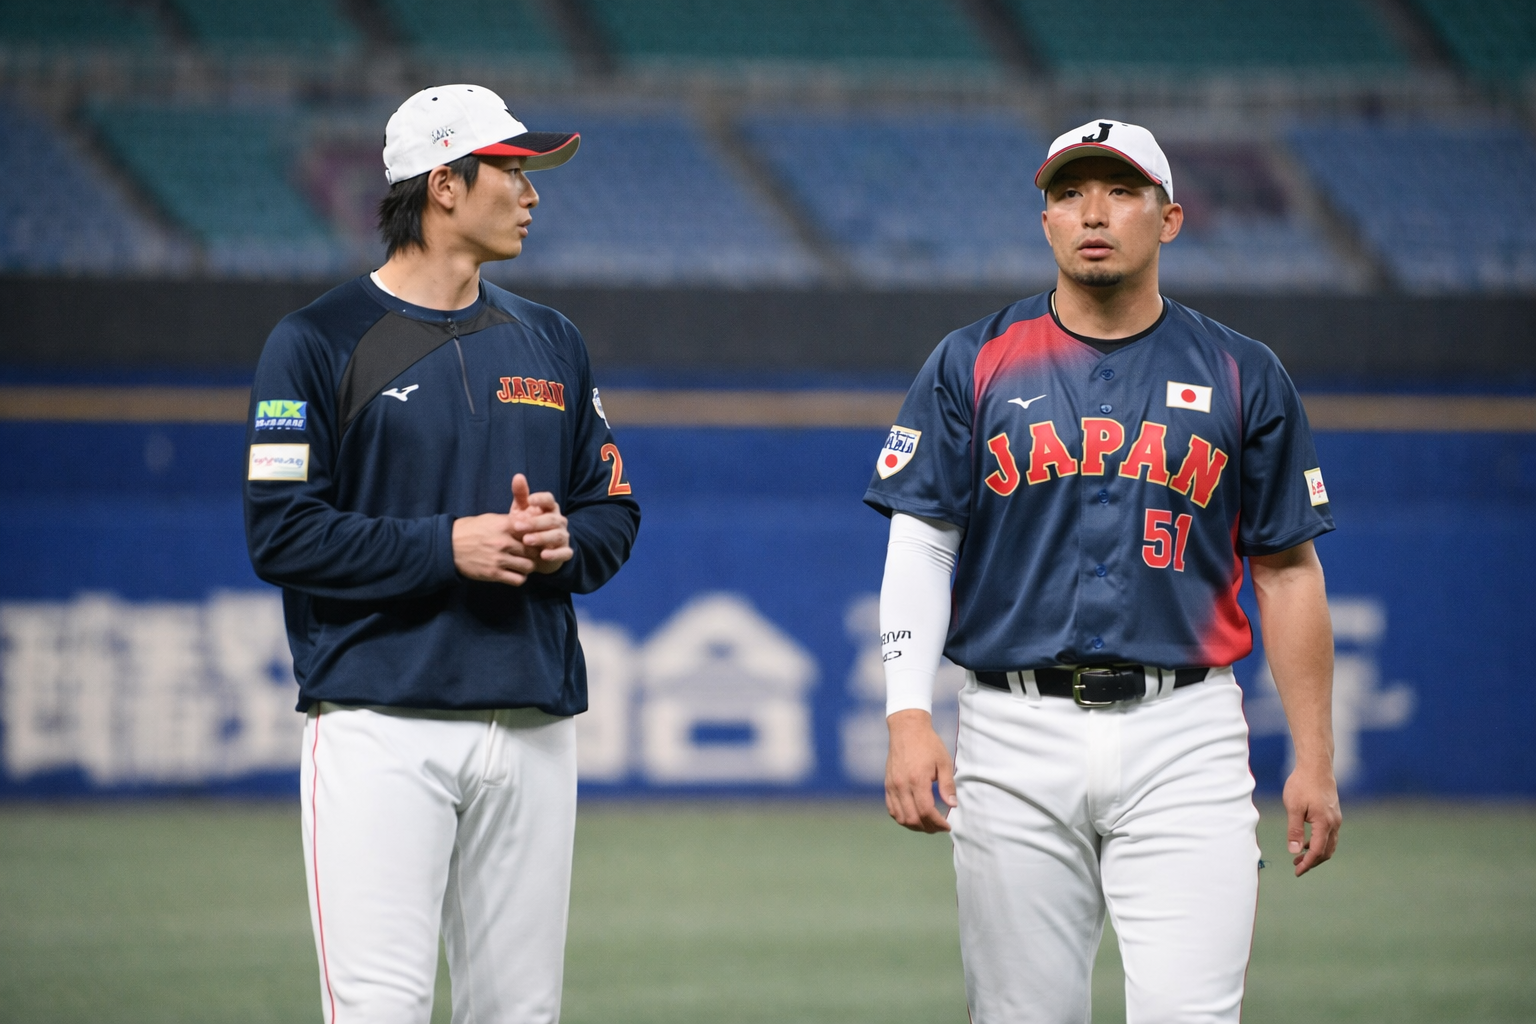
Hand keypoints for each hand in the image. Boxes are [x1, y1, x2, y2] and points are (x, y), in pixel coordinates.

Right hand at [452, 512, 536, 585]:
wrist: (448, 545)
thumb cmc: (470, 530)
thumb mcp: (490, 519)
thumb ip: (509, 523)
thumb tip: (527, 524)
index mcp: (504, 525)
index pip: (532, 530)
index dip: (537, 535)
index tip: (536, 538)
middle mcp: (504, 542)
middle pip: (533, 550)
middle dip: (534, 553)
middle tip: (532, 554)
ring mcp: (499, 559)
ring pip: (529, 566)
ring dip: (528, 566)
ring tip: (523, 564)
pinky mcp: (494, 573)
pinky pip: (518, 579)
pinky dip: (519, 577)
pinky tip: (515, 573)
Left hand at [507, 473, 572, 574]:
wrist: (536, 553)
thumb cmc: (528, 527)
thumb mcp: (521, 511)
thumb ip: (521, 495)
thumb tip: (518, 476)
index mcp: (549, 508)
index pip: (549, 500)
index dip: (541, 499)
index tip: (529, 500)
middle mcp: (559, 521)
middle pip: (551, 519)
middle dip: (534, 522)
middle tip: (517, 526)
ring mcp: (563, 537)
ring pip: (557, 535)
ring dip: (542, 537)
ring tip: (526, 541)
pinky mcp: (565, 552)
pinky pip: (564, 552)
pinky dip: (555, 554)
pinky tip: (543, 555)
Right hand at [885, 710, 955, 832]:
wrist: (907, 730)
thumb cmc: (928, 744)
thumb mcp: (944, 762)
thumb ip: (947, 785)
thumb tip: (952, 805)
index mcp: (917, 780)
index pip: (926, 811)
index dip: (938, 823)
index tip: (947, 826)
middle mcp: (902, 785)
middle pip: (913, 818)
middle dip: (928, 828)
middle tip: (939, 827)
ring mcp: (892, 786)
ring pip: (900, 817)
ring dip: (914, 826)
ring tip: (927, 825)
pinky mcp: (887, 785)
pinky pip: (892, 809)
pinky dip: (902, 818)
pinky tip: (913, 817)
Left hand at [1282, 764, 1341, 875]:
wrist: (1316, 766)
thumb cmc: (1302, 784)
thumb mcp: (1293, 807)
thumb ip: (1294, 830)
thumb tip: (1294, 851)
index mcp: (1324, 824)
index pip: (1318, 852)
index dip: (1308, 864)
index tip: (1297, 872)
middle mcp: (1334, 824)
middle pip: (1326, 851)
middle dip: (1312, 861)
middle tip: (1297, 867)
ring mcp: (1335, 819)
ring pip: (1329, 844)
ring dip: (1316, 853)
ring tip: (1299, 857)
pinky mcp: (1333, 814)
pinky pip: (1329, 835)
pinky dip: (1319, 843)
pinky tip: (1306, 842)